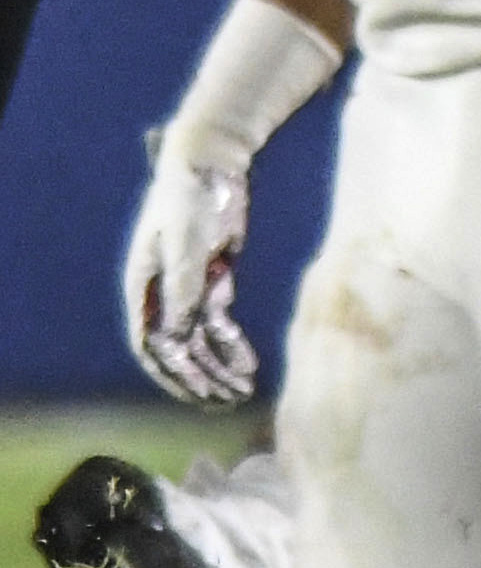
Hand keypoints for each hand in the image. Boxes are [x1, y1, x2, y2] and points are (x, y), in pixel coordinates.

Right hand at [123, 149, 258, 408]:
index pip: (150, 344)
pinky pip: (220, 323)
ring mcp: (188, 290)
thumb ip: (183, 293)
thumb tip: (178, 340)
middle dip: (200, 378)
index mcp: (143, 288)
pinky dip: (233, 345)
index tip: (195, 395)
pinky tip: (249, 365)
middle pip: (178, 349)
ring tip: (241, 392)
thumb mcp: (186, 248)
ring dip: (218, 367)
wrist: (212, 165)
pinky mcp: (214, 281)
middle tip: (225, 401)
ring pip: (200, 341)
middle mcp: (162, 295)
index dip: (170, 374)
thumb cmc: (190, 201)